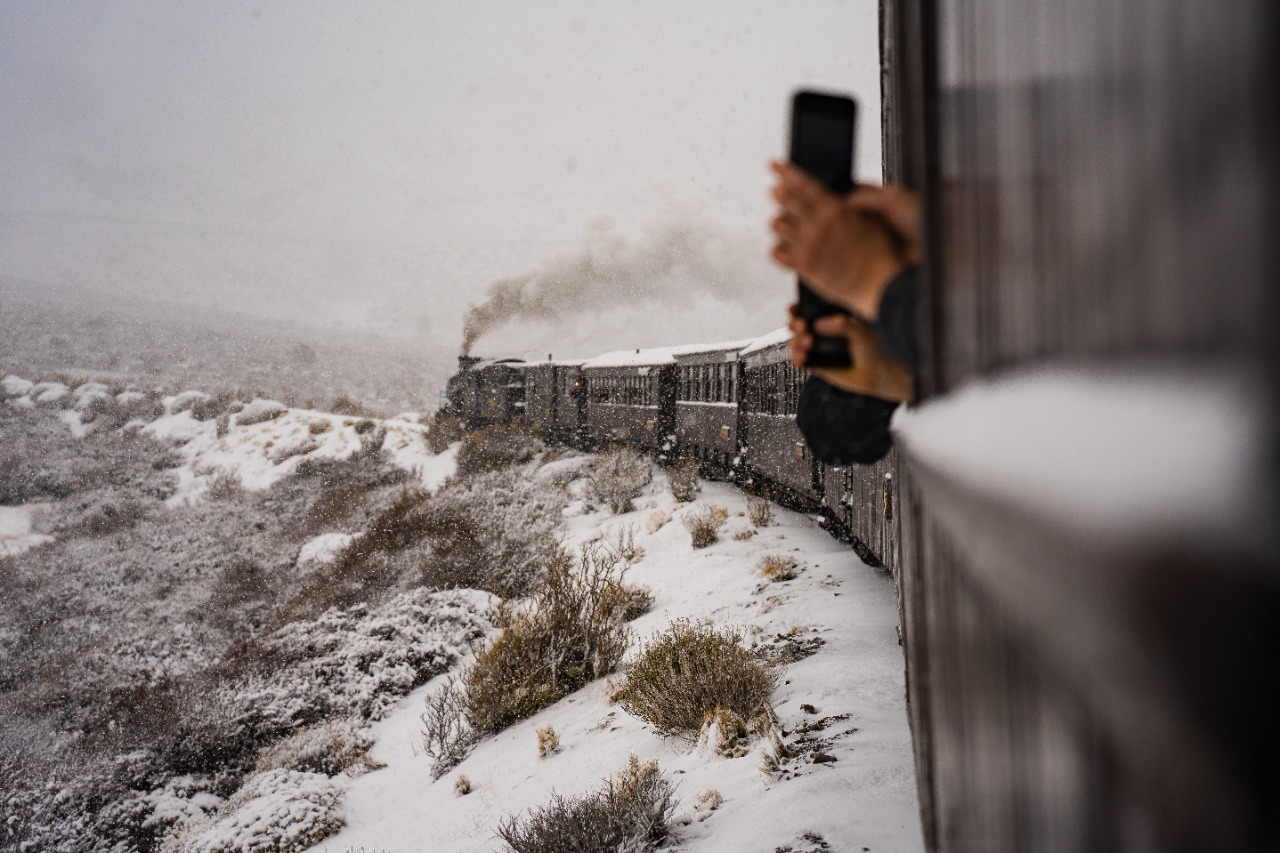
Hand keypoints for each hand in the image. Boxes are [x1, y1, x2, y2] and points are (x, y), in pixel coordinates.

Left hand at [770, 163, 918, 320]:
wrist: (883, 284)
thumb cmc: (882, 255)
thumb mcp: (869, 219)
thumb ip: (849, 205)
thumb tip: (840, 197)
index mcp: (835, 209)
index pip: (804, 183)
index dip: (787, 172)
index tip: (776, 166)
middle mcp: (819, 224)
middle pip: (787, 200)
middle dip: (779, 193)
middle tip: (775, 190)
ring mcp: (809, 244)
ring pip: (777, 225)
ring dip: (780, 222)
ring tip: (783, 222)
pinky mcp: (803, 265)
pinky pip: (777, 253)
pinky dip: (778, 250)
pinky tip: (783, 248)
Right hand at [788, 307, 914, 402]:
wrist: (878, 373)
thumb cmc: (874, 348)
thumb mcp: (860, 330)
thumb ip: (842, 325)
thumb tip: (820, 324)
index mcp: (833, 317)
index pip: (810, 309)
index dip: (800, 308)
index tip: (795, 308)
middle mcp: (825, 332)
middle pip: (799, 325)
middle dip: (796, 324)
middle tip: (803, 326)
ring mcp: (820, 348)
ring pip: (797, 342)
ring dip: (796, 342)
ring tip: (807, 343)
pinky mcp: (818, 364)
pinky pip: (801, 360)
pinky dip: (797, 358)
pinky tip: (801, 356)